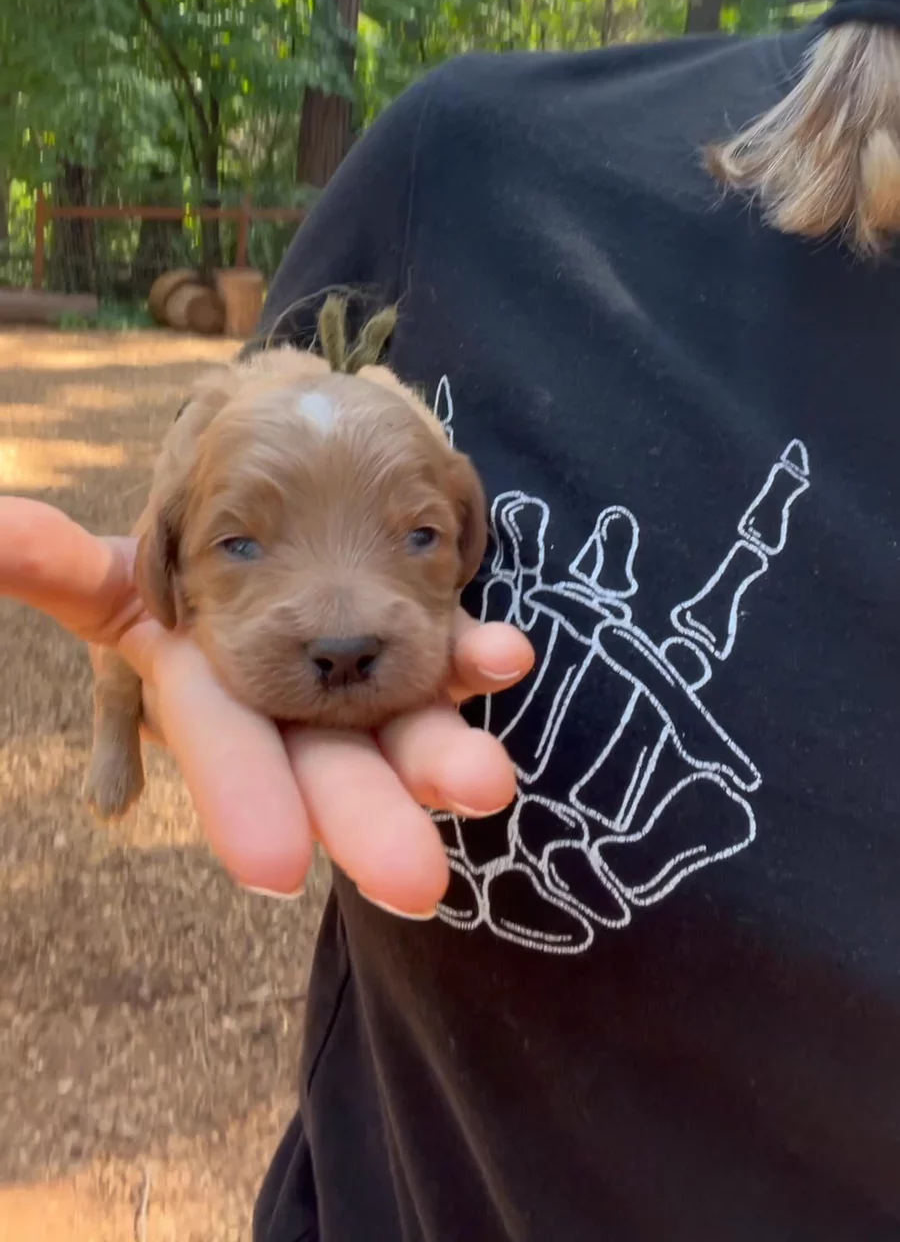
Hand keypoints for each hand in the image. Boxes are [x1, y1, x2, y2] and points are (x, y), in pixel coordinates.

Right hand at [0, 496, 532, 915]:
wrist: (272, 540)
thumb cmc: (176, 578)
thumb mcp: (113, 583)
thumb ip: (57, 568)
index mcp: (214, 701)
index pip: (225, 754)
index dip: (242, 802)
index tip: (276, 865)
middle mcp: (293, 714)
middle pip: (329, 772)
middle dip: (366, 821)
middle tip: (417, 882)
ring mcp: (363, 688)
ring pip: (404, 731)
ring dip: (444, 755)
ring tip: (489, 783)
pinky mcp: (419, 646)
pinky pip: (451, 654)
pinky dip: (477, 659)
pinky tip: (511, 657)